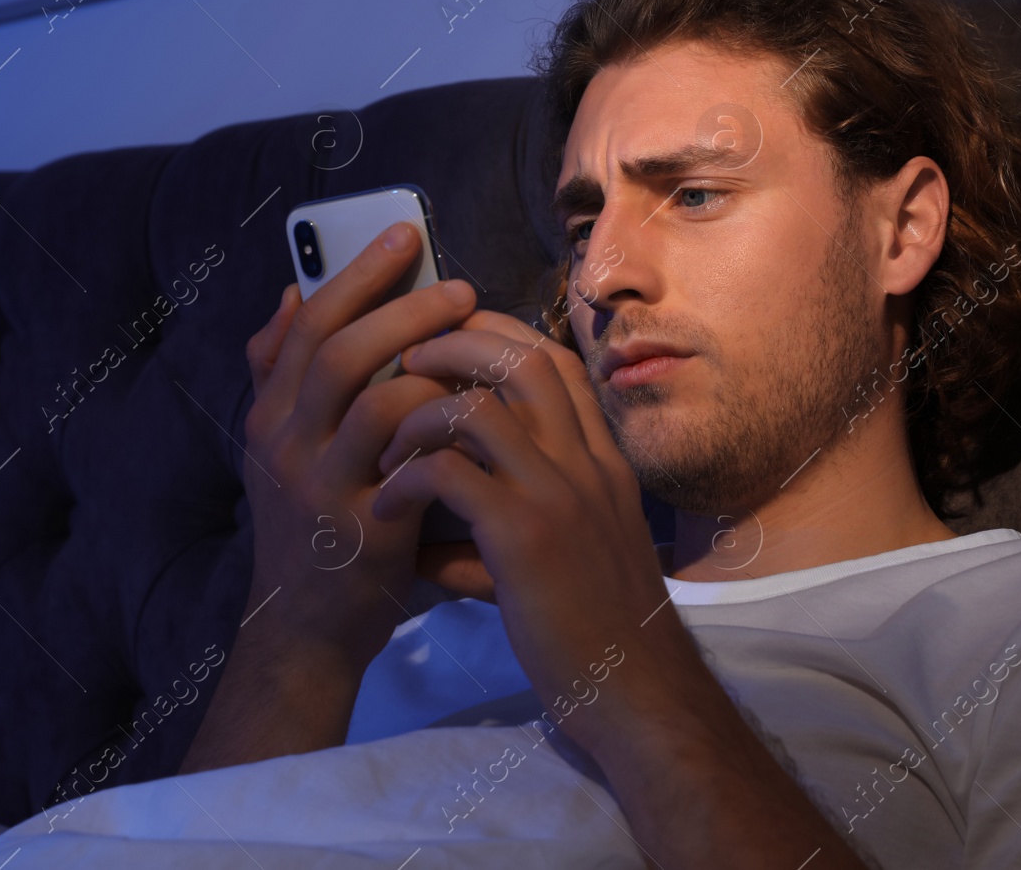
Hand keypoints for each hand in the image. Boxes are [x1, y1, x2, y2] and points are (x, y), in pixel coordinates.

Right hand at [241, 221, 476, 673]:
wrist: (308, 630)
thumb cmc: (315, 525)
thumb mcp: (283, 447)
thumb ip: (282, 371)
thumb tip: (290, 292)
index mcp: (270, 416)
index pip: (307, 324)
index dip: (356, 273)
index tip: (405, 233)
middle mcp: (285, 445)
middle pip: (337, 349)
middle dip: (401, 305)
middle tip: (458, 284)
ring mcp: (320, 487)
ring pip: (372, 396)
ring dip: (429, 359)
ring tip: (475, 339)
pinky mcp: (362, 528)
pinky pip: (409, 457)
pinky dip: (443, 423)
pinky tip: (477, 406)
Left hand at [372, 309, 696, 752]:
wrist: (635, 687)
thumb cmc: (595, 622)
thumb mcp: (576, 541)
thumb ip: (519, 502)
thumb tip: (437, 494)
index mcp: (601, 459)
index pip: (554, 361)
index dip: (497, 334)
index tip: (448, 338)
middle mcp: (586, 462)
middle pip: (520, 359)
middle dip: (453, 344)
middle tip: (405, 362)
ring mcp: (559, 494)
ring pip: (479, 406)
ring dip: (417, 411)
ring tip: (385, 440)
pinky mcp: (524, 536)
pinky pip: (451, 473)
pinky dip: (408, 476)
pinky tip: (388, 502)